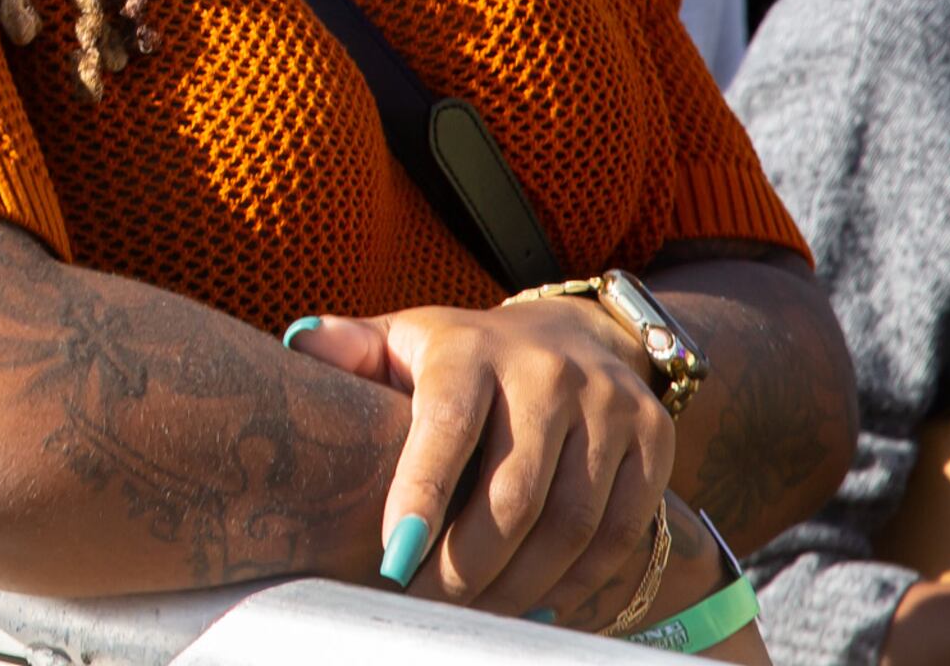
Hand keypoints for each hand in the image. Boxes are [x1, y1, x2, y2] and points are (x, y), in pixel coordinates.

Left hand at [290, 300, 678, 625]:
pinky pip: (620, 533)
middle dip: (466, 565)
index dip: (421, 494)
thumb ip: (349, 348)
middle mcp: (547, 372)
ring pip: (570, 523)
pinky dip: (577, 582)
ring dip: (520, 586)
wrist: (579, 333)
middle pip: (513, 493)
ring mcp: (608, 406)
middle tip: (426, 604)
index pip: (447, 426)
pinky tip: (536, 603)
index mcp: (472, 347)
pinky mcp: (655, 439)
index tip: (392, 560)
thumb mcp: (406, 338)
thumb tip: (294, 349)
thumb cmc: (465, 355)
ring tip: (475, 616)